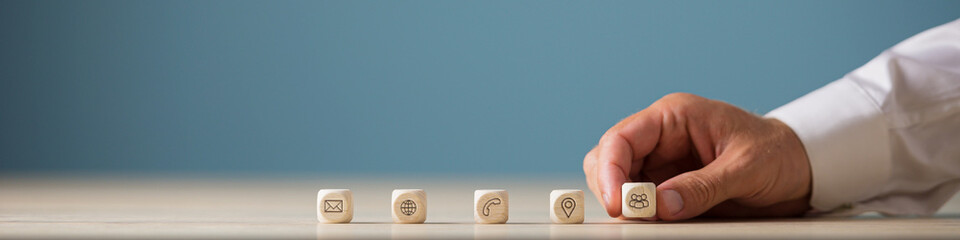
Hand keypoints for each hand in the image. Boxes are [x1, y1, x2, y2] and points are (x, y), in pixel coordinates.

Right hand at [583, 93, 811, 220]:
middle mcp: (661, 138)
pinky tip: (653, 223)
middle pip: (608, 160)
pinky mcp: (669, 189)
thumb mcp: (746, 168)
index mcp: (674, 117)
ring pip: (618, 183)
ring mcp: (663, 164)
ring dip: (624, 204)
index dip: (611, 170)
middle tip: (630, 215)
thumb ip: (703, 187)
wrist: (802, 169)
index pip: (621, 138)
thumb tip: (661, 205)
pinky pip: (641, 202)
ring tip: (646, 220)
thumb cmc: (778, 153)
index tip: (619, 202)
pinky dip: (640, 216)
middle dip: (612, 188)